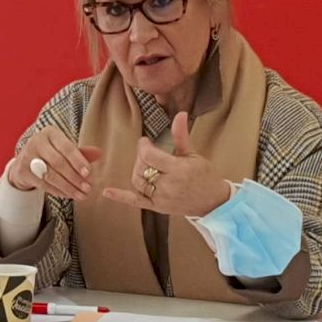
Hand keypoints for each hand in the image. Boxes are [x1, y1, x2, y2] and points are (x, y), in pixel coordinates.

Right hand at [8, 125, 101, 200]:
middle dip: (74, 177)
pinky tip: (69, 195)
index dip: (78, 161)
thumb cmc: (51, 153)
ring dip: (68, 187)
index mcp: (50, 133)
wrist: (25, 161)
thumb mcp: (64, 149)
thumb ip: (81, 152)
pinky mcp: (22, 172)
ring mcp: (27, 157)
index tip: (89, 173)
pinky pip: (43, 184)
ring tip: (82, 195)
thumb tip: (99, 153)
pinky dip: (58, 191)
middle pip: (58, 162)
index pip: (67, 147)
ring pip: (50, 175)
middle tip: (88, 188)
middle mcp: (37, 142)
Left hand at [102, 112, 230, 216]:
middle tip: (147, 152)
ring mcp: (161, 198)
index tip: (145, 142)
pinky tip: (107, 192)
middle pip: (142, 169)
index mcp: (178, 170)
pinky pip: (136, 202)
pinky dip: (120, 197)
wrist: (213, 201)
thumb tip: (180, 114)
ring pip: (137, 182)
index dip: (143, 146)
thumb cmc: (205, 176)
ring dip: (136, 170)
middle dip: (141, 157)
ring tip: (144, 164)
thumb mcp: (193, 154)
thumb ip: (181, 136)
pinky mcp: (157, 207)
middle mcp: (168, 185)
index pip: (150, 156)